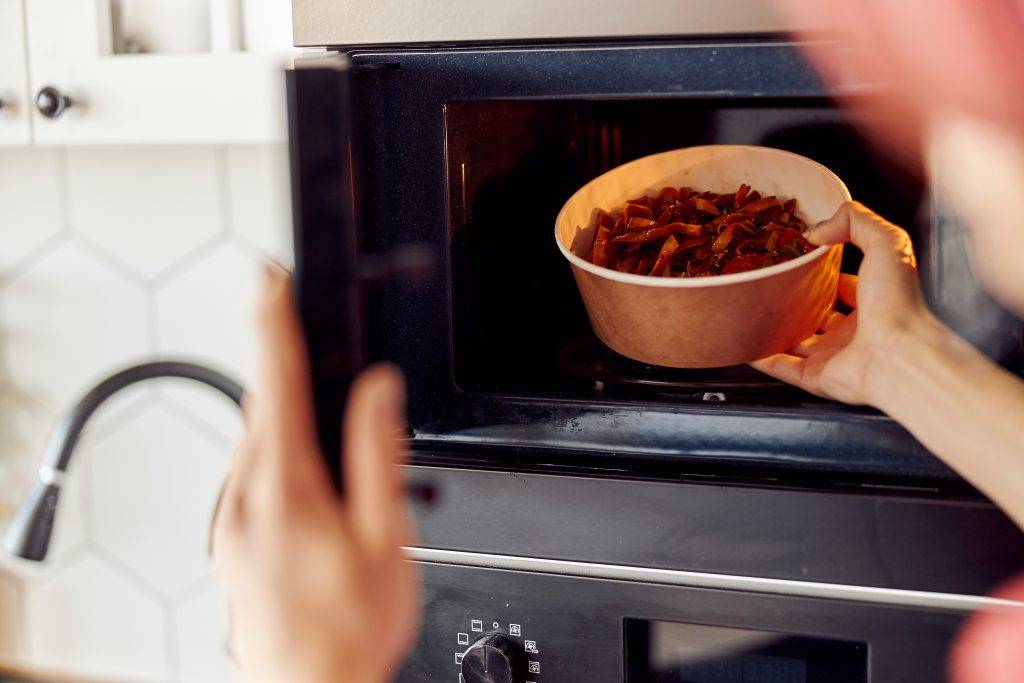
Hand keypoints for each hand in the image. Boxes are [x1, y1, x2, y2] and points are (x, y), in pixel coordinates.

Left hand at [213, 267, 419, 682]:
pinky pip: (251, 476)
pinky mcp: (232, 541)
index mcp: (285, 485)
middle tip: (328, 365)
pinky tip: (313, 483)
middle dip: (291, 373)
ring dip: (288, 419)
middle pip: (264, 407)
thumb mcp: (382, 535)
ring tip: (334, 439)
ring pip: (256, 442)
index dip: (274, 320)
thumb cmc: (348, 624)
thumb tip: (376, 391)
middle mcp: (245, 498)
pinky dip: (278, 456)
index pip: (275, 380)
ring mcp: (231, 522)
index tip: (269, 279)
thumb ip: (378, 453)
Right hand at [751, 201, 944, 406]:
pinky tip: (747, 342)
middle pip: (817, 314)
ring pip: (797, 341)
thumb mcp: (887, 243)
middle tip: (771, 284)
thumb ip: (857, 221)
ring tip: (753, 312)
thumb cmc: (899, 304)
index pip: (844, 285)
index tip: (799, 259)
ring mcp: (834, 356)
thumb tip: (817, 230)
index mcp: (873, 302)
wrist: (899, 357)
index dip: (823, 271)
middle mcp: (854, 331)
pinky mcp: (816, 377)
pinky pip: (783, 367)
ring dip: (776, 328)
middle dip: (795, 301)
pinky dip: (763, 357)